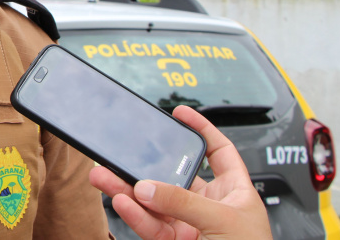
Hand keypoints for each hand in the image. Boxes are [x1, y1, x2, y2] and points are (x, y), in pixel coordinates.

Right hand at [88, 105, 271, 239]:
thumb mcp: (224, 221)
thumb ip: (184, 202)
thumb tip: (148, 186)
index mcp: (234, 192)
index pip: (218, 152)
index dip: (202, 130)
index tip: (181, 114)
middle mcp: (209, 206)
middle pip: (173, 177)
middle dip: (146, 165)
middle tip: (123, 152)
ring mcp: (189, 226)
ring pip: (153, 202)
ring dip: (126, 189)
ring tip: (105, 177)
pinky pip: (150, 225)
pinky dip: (134, 214)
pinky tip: (121, 201)